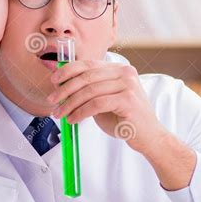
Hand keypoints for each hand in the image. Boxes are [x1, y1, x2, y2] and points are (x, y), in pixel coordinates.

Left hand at [47, 60, 167, 153]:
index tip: (53, 80)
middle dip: (64, 89)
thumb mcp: (102, 100)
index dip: (67, 71)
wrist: (149, 137)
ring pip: (89, 91)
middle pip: (86, 77)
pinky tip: (73, 119)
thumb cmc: (123, 119)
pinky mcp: (128, 100)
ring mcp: (128, 85)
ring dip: (69, 103)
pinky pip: (96, 104)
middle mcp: (124, 73)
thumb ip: (87, 90)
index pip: (87, 64)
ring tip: (59, 114)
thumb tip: (60, 86)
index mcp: (118, 69)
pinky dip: (80, 112)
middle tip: (51, 101)